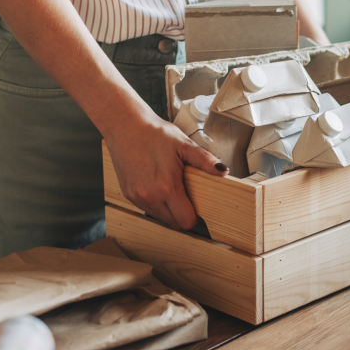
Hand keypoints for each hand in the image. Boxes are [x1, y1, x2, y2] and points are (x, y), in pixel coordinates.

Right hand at [106, 116, 228, 229]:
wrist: (125, 126)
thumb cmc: (155, 133)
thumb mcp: (184, 144)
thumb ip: (204, 160)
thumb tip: (224, 171)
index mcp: (166, 187)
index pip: (185, 221)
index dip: (196, 218)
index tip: (200, 208)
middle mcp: (149, 197)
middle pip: (174, 223)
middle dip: (184, 215)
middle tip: (189, 199)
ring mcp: (137, 197)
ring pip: (160, 218)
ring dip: (170, 211)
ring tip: (174, 191)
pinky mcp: (128, 194)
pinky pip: (147, 209)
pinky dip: (156, 205)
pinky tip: (159, 188)